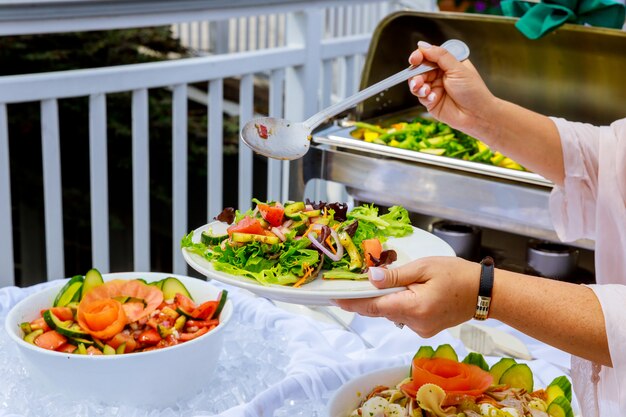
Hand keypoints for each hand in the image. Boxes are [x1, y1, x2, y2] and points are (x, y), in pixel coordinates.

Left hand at [335, 256, 480, 336]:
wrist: (484, 292)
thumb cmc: (457, 274)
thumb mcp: (424, 267)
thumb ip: (396, 276)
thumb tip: (371, 279)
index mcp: (414, 308)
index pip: (374, 307)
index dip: (353, 302)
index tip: (335, 298)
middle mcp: (415, 324)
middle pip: (381, 310)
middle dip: (370, 296)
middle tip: (358, 281)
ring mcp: (421, 329)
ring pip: (391, 313)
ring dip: (387, 299)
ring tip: (392, 280)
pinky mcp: (425, 329)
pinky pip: (403, 315)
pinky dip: (399, 304)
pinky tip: (408, 290)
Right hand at [408, 41, 495, 137]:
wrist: (477, 115)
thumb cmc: (473, 91)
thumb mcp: (457, 68)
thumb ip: (439, 56)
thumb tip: (422, 45)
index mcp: (448, 64)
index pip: (429, 56)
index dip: (419, 56)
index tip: (414, 59)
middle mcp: (440, 75)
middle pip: (419, 70)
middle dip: (416, 74)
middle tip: (418, 81)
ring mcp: (434, 88)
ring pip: (416, 83)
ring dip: (417, 86)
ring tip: (424, 90)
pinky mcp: (431, 102)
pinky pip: (420, 97)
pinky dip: (424, 96)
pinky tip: (433, 98)